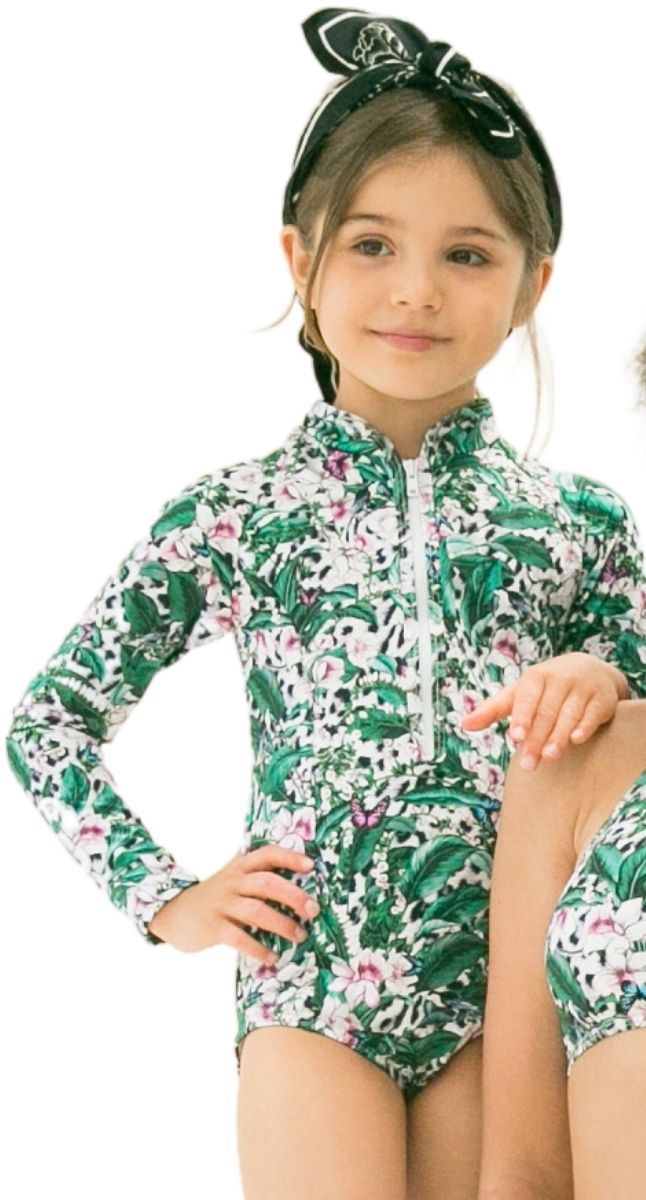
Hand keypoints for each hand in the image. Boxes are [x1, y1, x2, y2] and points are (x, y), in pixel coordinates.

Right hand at [147, 845, 319, 959]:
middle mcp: (232, 882)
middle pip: (267, 883)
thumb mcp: (233, 878)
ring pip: (257, 911)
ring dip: (282, 924)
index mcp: (240, 867)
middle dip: (293, 896)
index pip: (267, 854)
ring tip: (300, 936)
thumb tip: (299, 882)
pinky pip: (239, 938)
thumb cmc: (215, 896)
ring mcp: (222, 904)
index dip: (289, 858)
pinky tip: (272, 957)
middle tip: (313, 910)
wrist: (174, 912)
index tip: (310, 866)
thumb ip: (257, 875)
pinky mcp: (213, 927)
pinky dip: (258, 948)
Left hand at [461, 652, 629, 770]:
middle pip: (546, 712)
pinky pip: (593, 713)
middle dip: (537, 738)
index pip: (526, 699)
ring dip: (559, 736)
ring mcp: (582, 688)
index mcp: (535, 678)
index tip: (516, 737)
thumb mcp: (518, 694)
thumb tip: (464, 725)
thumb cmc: (545, 688)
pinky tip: (576, 739)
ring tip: (549, 756)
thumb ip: (493, 710)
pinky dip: (585, 726)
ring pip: (569, 714)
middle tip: (528, 763)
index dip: (522, 717)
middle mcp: (559, 679)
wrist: (589, 670)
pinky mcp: (603, 698)